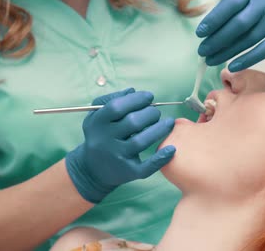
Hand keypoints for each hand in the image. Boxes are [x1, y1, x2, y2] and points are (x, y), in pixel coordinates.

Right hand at [65, 88, 175, 202]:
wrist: (93, 169)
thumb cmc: (99, 135)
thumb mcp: (96, 116)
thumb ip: (111, 99)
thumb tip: (133, 91)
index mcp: (96, 123)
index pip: (116, 107)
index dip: (135, 99)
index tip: (149, 96)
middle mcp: (104, 140)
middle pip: (132, 122)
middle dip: (149, 113)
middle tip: (156, 112)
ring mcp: (116, 157)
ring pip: (140, 141)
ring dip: (159, 129)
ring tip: (168, 122)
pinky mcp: (128, 172)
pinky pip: (146, 167)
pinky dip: (160, 158)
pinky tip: (171, 149)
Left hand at [196, 0, 264, 71]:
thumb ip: (232, 4)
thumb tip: (208, 28)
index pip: (230, 4)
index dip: (213, 20)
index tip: (200, 33)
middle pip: (239, 24)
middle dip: (217, 40)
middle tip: (203, 51)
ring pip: (249, 39)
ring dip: (228, 52)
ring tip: (211, 60)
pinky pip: (264, 50)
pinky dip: (247, 59)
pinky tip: (232, 65)